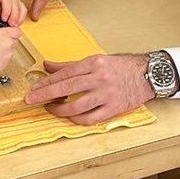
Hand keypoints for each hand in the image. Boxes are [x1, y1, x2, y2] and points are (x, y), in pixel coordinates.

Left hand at [0, 0, 27, 27]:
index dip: (7, 10)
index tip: (3, 19)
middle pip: (16, 4)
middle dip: (13, 16)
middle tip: (9, 25)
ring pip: (21, 8)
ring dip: (18, 18)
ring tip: (12, 26)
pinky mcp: (19, 5)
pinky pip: (23, 12)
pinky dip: (20, 19)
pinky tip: (15, 24)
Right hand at [0, 24, 21, 93]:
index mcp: (4, 35)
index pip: (17, 30)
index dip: (12, 30)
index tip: (7, 31)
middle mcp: (9, 44)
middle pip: (15, 39)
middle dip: (8, 38)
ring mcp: (9, 54)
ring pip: (11, 48)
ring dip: (5, 47)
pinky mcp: (6, 63)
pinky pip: (7, 56)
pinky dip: (2, 55)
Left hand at [23, 52, 153, 123]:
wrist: (149, 74)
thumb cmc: (122, 66)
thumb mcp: (97, 60)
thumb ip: (71, 65)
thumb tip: (47, 65)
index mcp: (94, 63)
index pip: (65, 73)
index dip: (47, 81)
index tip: (34, 87)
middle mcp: (99, 78)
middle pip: (66, 88)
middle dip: (45, 94)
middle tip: (30, 100)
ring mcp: (107, 95)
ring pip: (76, 106)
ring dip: (59, 109)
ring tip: (51, 109)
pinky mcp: (114, 108)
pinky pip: (90, 118)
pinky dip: (77, 118)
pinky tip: (70, 116)